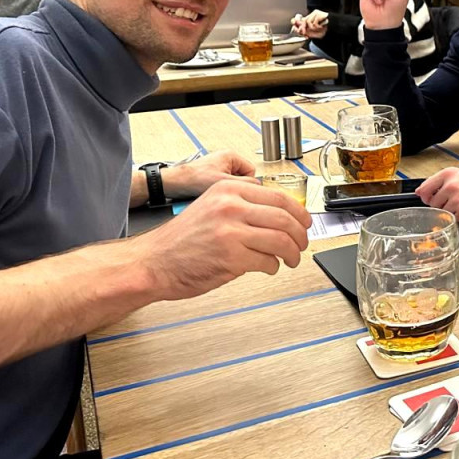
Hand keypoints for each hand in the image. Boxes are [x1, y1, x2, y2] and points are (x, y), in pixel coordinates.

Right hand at [131, 178, 310, 299]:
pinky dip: (274, 266)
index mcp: (229, 190)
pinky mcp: (232, 257)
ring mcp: (232, 232)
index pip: (279, 197)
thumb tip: (279, 214)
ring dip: (293, 253)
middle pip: (285, 218)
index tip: (305, 222)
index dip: (299, 212)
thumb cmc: (181, 239)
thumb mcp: (211, 206)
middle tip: (302, 244)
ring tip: (291, 259)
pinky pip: (268, 261)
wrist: (153, 262)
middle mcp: (231, 207)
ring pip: (281, 240)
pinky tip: (269, 267)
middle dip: (301, 235)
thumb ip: (242, 205)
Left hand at [162, 149, 255, 199]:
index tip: (239, 191)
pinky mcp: (212, 176)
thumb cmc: (192, 179)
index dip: (247, 184)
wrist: (173, 183)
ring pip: (234, 184)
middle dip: (236, 188)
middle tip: (225, 193)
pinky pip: (224, 186)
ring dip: (227, 191)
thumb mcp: (223, 182)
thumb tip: (259, 187)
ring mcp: (219, 168)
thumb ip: (245, 184)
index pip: (252, 172)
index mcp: (231, 156)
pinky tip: (211, 194)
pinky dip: (219, 192)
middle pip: (244, 178)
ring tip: (215, 192)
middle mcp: (226, 159)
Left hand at [291, 10, 327, 39]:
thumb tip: (297, 29)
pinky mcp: (318, 14)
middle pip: (303, 21)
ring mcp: (315, 13)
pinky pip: (314, 22)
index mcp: (310, 18)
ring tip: (319, 28)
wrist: (333, 28)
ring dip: (313, 28)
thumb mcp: (312, 33)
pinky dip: (317, 27)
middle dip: (303, 28)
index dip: (296, 22)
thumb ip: (305, 31)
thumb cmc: (324, 30)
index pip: (300, 19)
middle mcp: (312, 15)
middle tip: (305, 33)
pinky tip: (321, 26)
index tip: (294, 26)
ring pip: (308, 22)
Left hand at [417, 167, 458, 221]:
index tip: (430, 198)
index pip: (424, 189)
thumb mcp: (457, 175)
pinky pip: (451, 219)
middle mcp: (452, 185)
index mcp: (448, 174)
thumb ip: (436, 181)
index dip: (426, 196)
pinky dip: (456, 218)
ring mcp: (457, 199)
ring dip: (448, 211)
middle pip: (431, 203)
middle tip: (452, 201)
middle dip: (439, 204)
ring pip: (440, 212)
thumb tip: (419, 192)